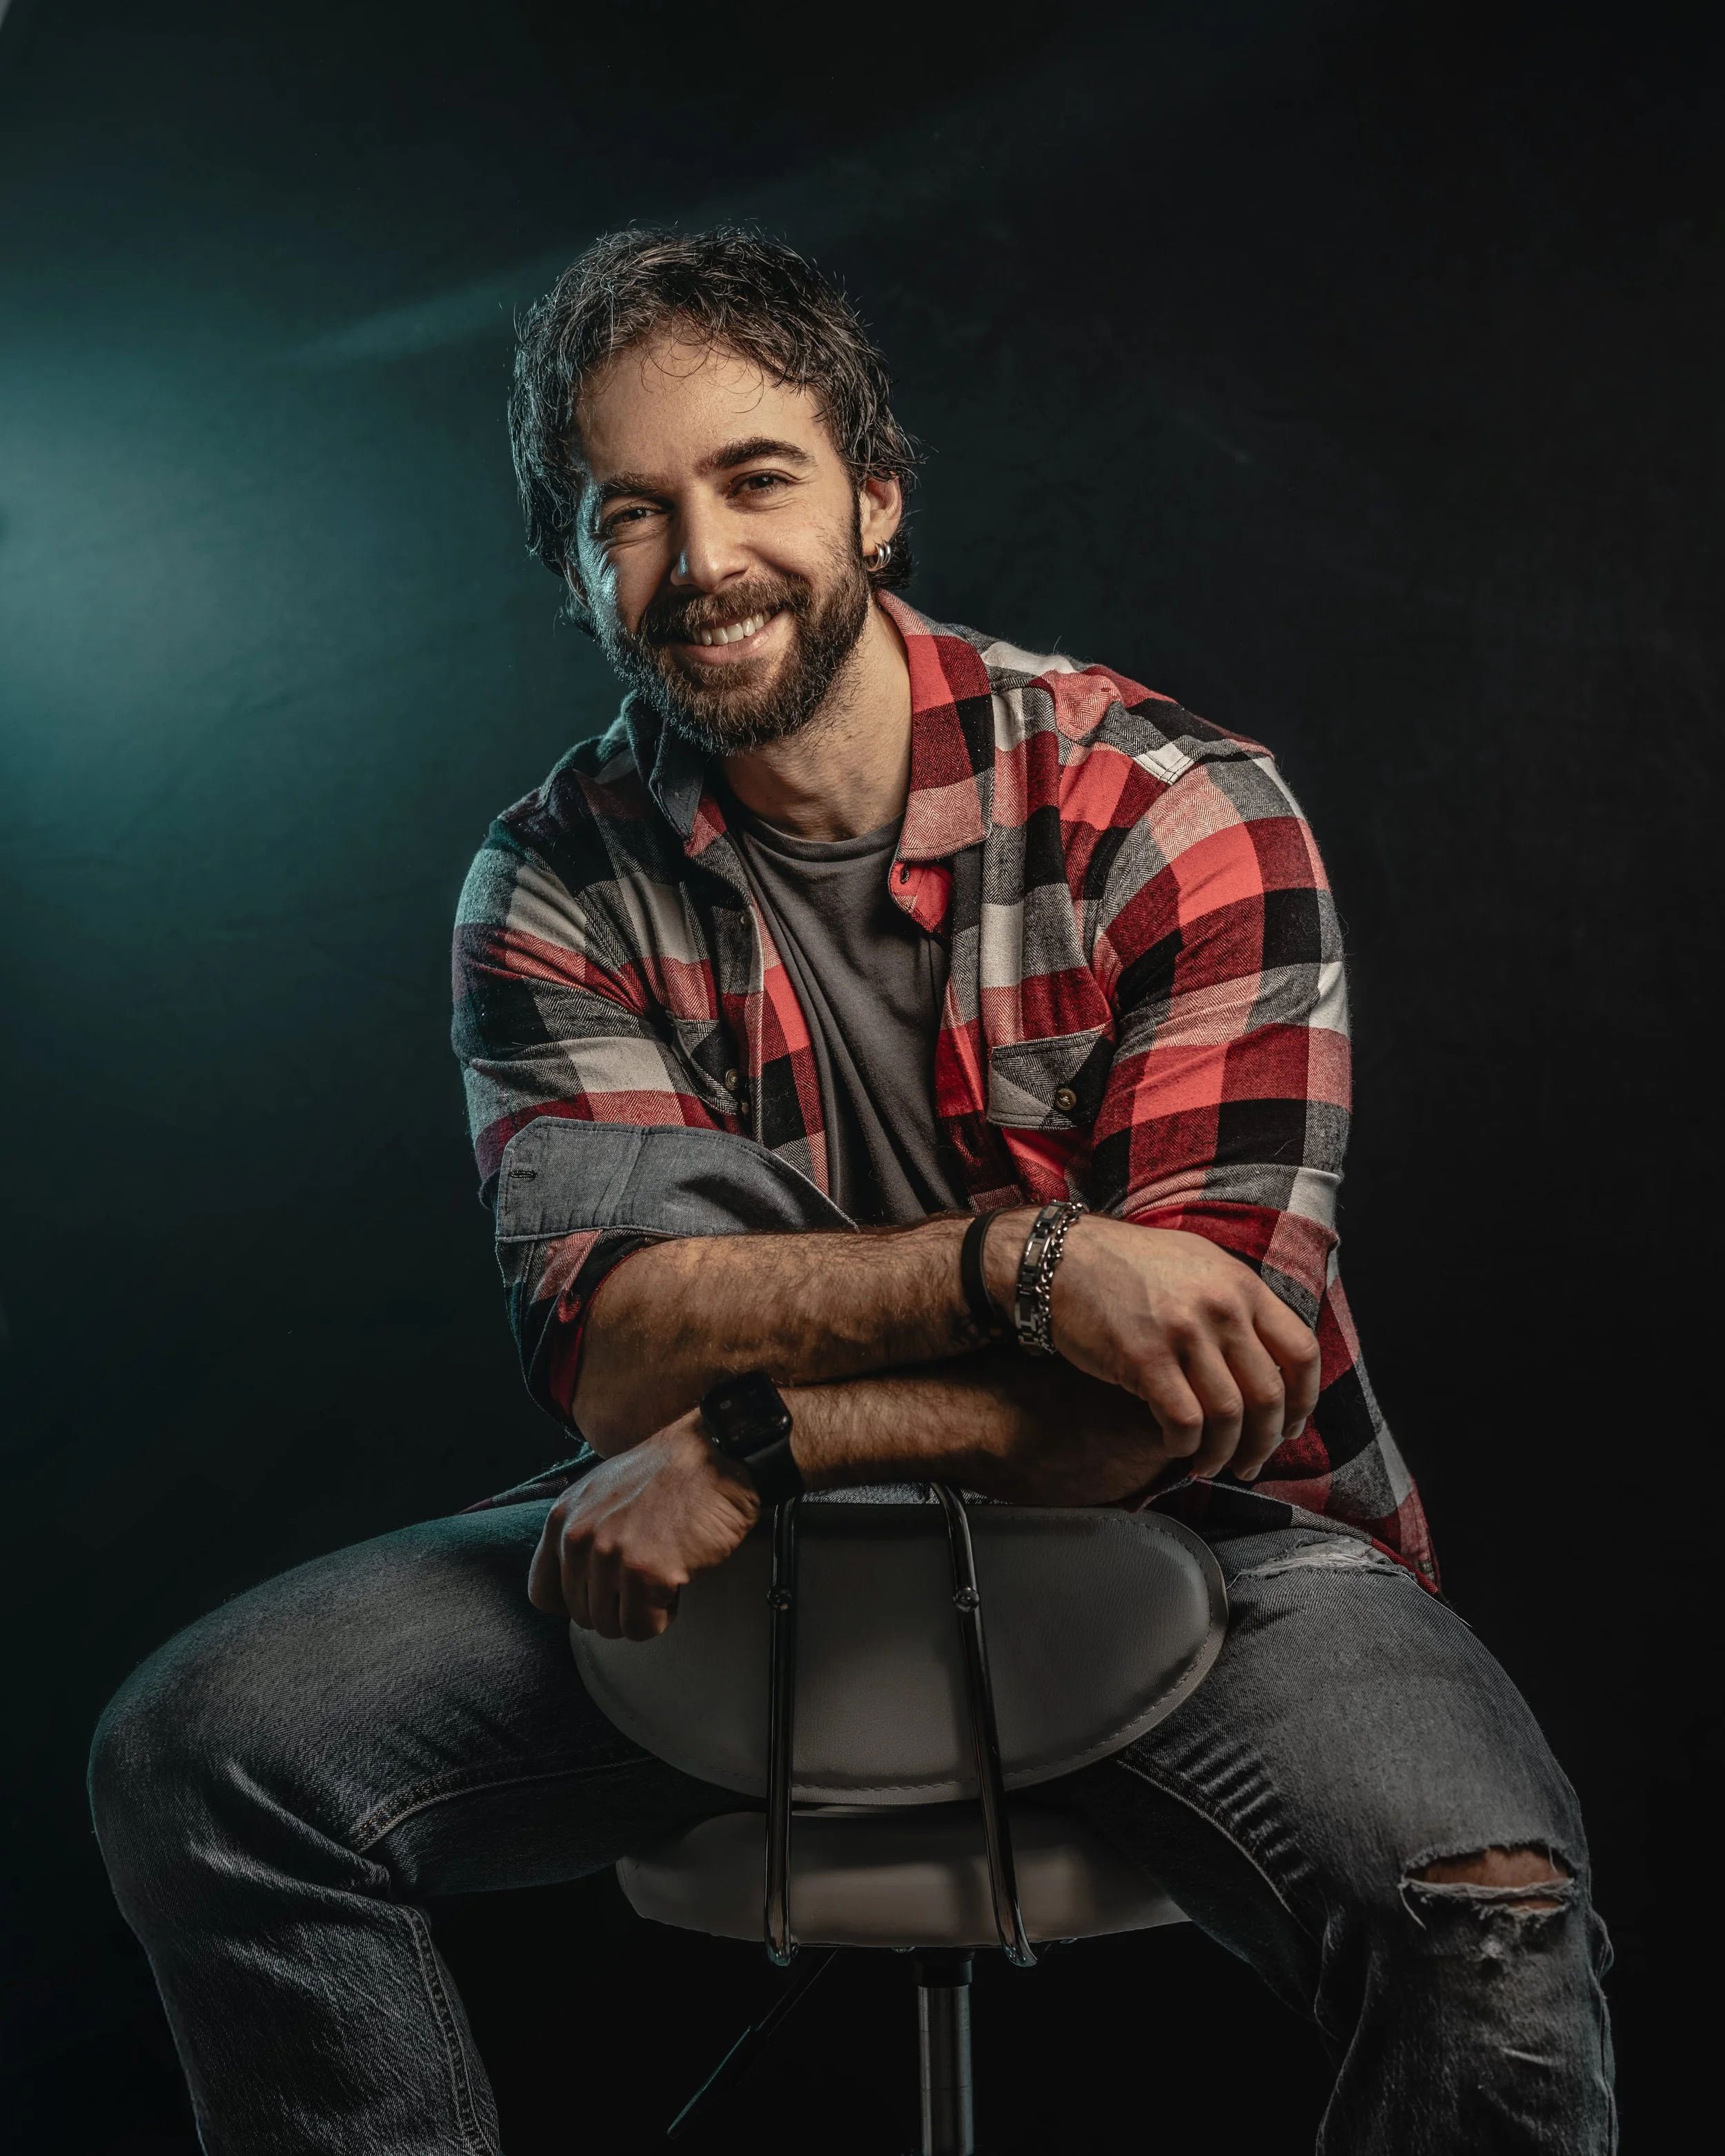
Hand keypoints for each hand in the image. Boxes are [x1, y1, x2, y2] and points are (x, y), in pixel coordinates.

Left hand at [527, 1414, 759, 1639]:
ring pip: (611, 1626)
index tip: (603, 1592)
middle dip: (618, 1605)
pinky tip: (676, 1580)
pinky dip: (664, 1615)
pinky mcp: (646, 1573)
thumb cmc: (670, 1473)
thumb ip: (582, 1532)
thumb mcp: (603, 1492)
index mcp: (563, 1517)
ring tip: (663, 1572)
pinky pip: (643, 1627)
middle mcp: (577, 1537)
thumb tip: (578, 1581)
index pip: (542, 1593)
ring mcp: (610, 1555)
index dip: (576, 1601)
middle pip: (582, 1616)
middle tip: (647, 1575)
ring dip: (642, 1610)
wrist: (717, 1454)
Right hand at [984, 1211, 1319, 1483]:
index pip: (1302, 1351)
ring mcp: (1183, 1331)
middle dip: (1265, 1441)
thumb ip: (1236, 1305)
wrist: (1062, 1257)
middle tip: (1250, 1462)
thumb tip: (1268, 1362)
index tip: (1292, 1426)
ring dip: (1224, 1452)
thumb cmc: (1128, 1266)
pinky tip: (1176, 1448)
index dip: (1305, 1400)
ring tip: (1212, 1465)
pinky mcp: (1144, 1357)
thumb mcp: (1198, 1265)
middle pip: (1269, 1394)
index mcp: (1242, 1285)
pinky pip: (1184, 1420)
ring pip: (1229, 1415)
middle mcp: (1221, 1306)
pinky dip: (1185, 1445)